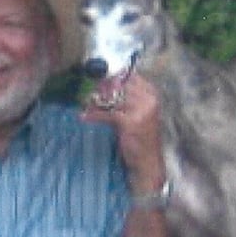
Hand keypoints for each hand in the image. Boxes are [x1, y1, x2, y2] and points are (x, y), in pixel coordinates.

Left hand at [81, 72, 165, 190]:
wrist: (147, 160)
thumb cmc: (140, 137)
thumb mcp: (136, 114)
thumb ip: (123, 100)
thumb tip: (101, 87)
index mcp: (152, 95)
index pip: (131, 77)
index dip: (113, 77)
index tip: (100, 80)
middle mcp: (148, 100)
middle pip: (119, 86)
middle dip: (101, 89)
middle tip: (90, 95)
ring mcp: (140, 110)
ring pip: (111, 99)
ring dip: (95, 102)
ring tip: (86, 106)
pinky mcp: (129, 122)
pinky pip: (106, 114)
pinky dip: (93, 115)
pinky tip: (84, 117)